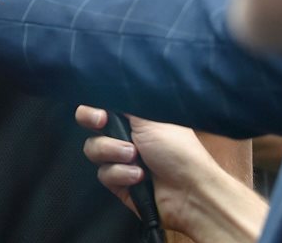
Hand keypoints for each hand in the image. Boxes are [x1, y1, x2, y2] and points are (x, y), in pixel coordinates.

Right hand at [76, 106, 264, 241]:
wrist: (190, 192)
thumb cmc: (178, 151)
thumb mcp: (151, 120)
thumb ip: (125, 105)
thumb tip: (106, 89)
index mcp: (135, 120)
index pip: (103, 108)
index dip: (92, 110)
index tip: (99, 115)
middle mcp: (125, 137)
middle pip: (91, 127)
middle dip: (95, 125)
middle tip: (102, 125)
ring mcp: (121, 160)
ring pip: (94, 150)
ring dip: (112, 152)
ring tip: (134, 157)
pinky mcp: (119, 182)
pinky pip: (104, 174)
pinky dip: (121, 174)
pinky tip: (138, 177)